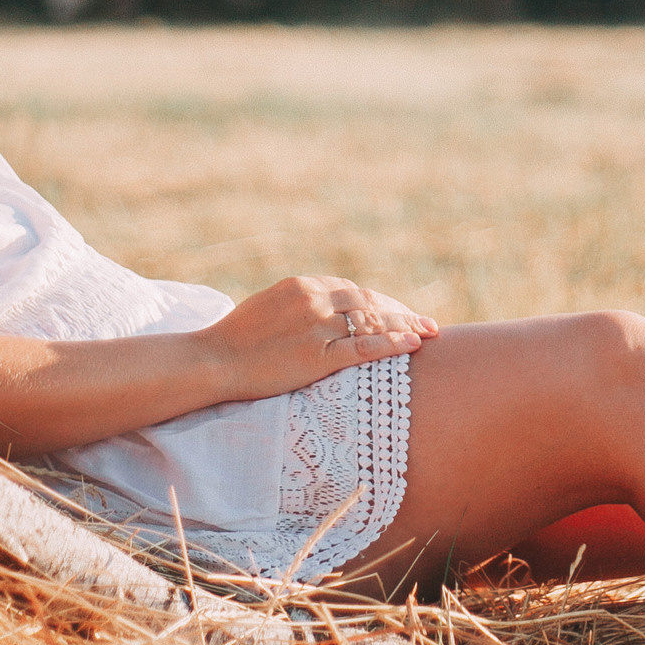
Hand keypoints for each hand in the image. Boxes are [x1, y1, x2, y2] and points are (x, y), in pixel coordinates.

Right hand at [202, 276, 439, 402]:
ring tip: (429, 331)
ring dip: (405, 325)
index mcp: (302, 285)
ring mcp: (317, 328)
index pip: (352, 290)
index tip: (398, 310)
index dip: (380, 301)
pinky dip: (392, 344)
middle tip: (426, 321)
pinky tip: (413, 343)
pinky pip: (364, 347)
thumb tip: (320, 310)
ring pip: (372, 321)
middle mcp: (314, 300)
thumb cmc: (235, 338)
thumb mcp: (268, 307)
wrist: (214, 360)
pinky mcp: (318, 356)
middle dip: (401, 310)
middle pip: (370, 301)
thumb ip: (297, 305)